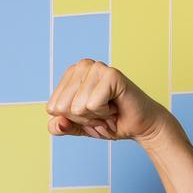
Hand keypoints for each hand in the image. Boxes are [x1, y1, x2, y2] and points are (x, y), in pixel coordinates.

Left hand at [46, 59, 171, 142]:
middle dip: (83, 119)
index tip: (90, 114)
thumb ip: (61, 126)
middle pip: (63, 107)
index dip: (72, 119)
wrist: (139, 126)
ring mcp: (96, 67)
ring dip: (95, 117)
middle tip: (101, 113)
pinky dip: (104, 113)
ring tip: (108, 110)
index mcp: (70, 75)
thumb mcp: (78, 127)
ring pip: (77, 107)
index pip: (53, 107)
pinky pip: (92, 104)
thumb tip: (56, 124)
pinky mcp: (111, 74)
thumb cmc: (109, 122)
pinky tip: (115, 106)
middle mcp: (82, 66)